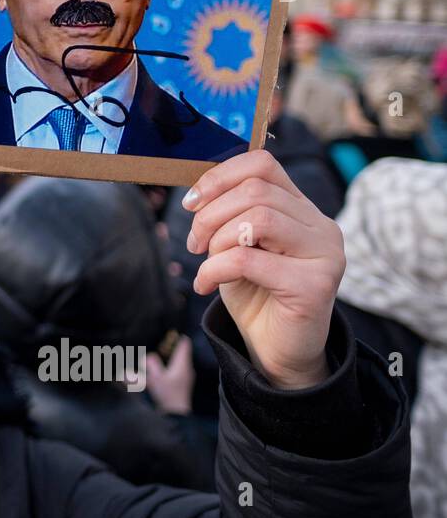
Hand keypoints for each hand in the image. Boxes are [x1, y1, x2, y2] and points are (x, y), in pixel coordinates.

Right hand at [146, 335, 193, 413]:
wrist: (176, 414)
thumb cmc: (167, 395)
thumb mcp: (155, 378)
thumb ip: (151, 364)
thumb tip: (149, 355)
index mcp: (183, 365)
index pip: (184, 344)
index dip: (177, 336)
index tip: (168, 332)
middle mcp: (186, 369)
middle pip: (180, 351)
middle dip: (169, 347)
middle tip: (158, 342)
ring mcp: (185, 377)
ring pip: (177, 361)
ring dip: (168, 358)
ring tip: (156, 356)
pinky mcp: (181, 384)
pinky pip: (175, 369)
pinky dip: (168, 366)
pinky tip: (159, 370)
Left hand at [182, 150, 343, 390]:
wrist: (276, 352)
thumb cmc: (254, 293)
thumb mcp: (235, 245)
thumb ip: (228, 215)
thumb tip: (197, 193)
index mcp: (301, 209)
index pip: (263, 165)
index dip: (219, 177)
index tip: (191, 203)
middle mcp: (321, 226)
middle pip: (255, 191)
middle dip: (210, 214)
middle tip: (194, 244)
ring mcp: (325, 254)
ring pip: (257, 219)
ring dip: (216, 241)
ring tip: (205, 265)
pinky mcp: (315, 285)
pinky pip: (248, 260)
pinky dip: (214, 269)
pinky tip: (206, 285)